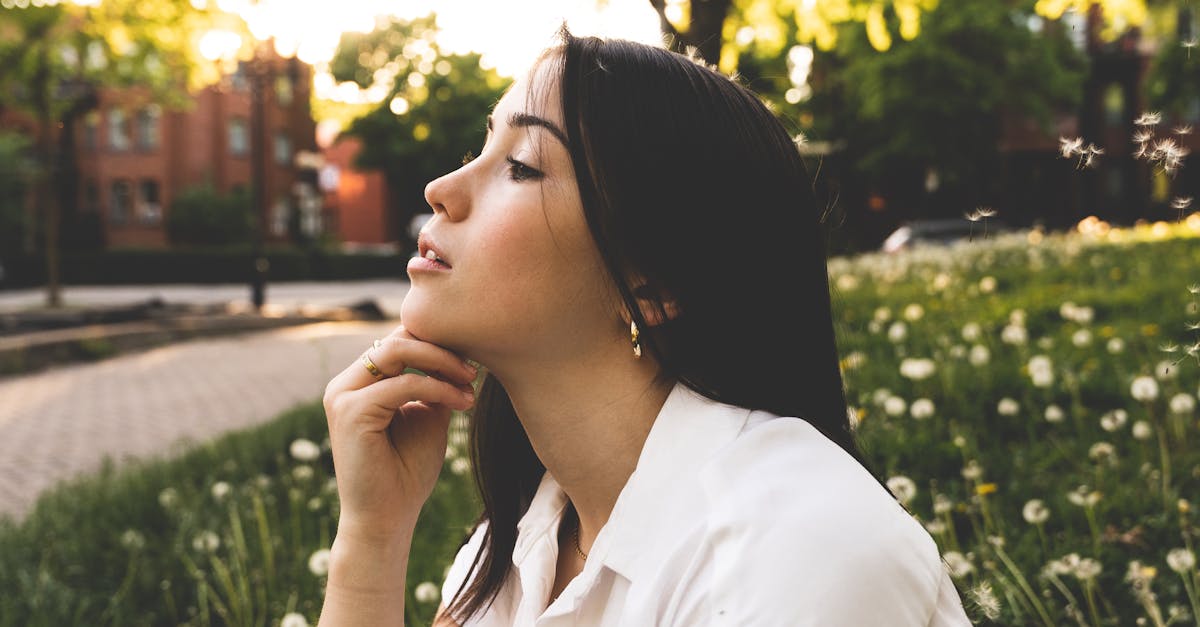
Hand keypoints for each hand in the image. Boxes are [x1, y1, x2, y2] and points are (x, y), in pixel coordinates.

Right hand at [323, 325, 476, 540]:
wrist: (387, 519)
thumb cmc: (407, 473)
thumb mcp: (428, 417)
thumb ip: (435, 384)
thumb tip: (460, 353)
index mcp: (360, 383)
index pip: (399, 341)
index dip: (436, 343)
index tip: (471, 361)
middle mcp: (345, 384)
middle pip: (397, 338)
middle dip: (441, 348)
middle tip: (474, 368)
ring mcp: (343, 396)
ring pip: (396, 351)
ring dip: (441, 362)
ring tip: (470, 381)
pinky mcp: (350, 412)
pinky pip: (402, 384)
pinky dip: (437, 388)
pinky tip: (462, 402)